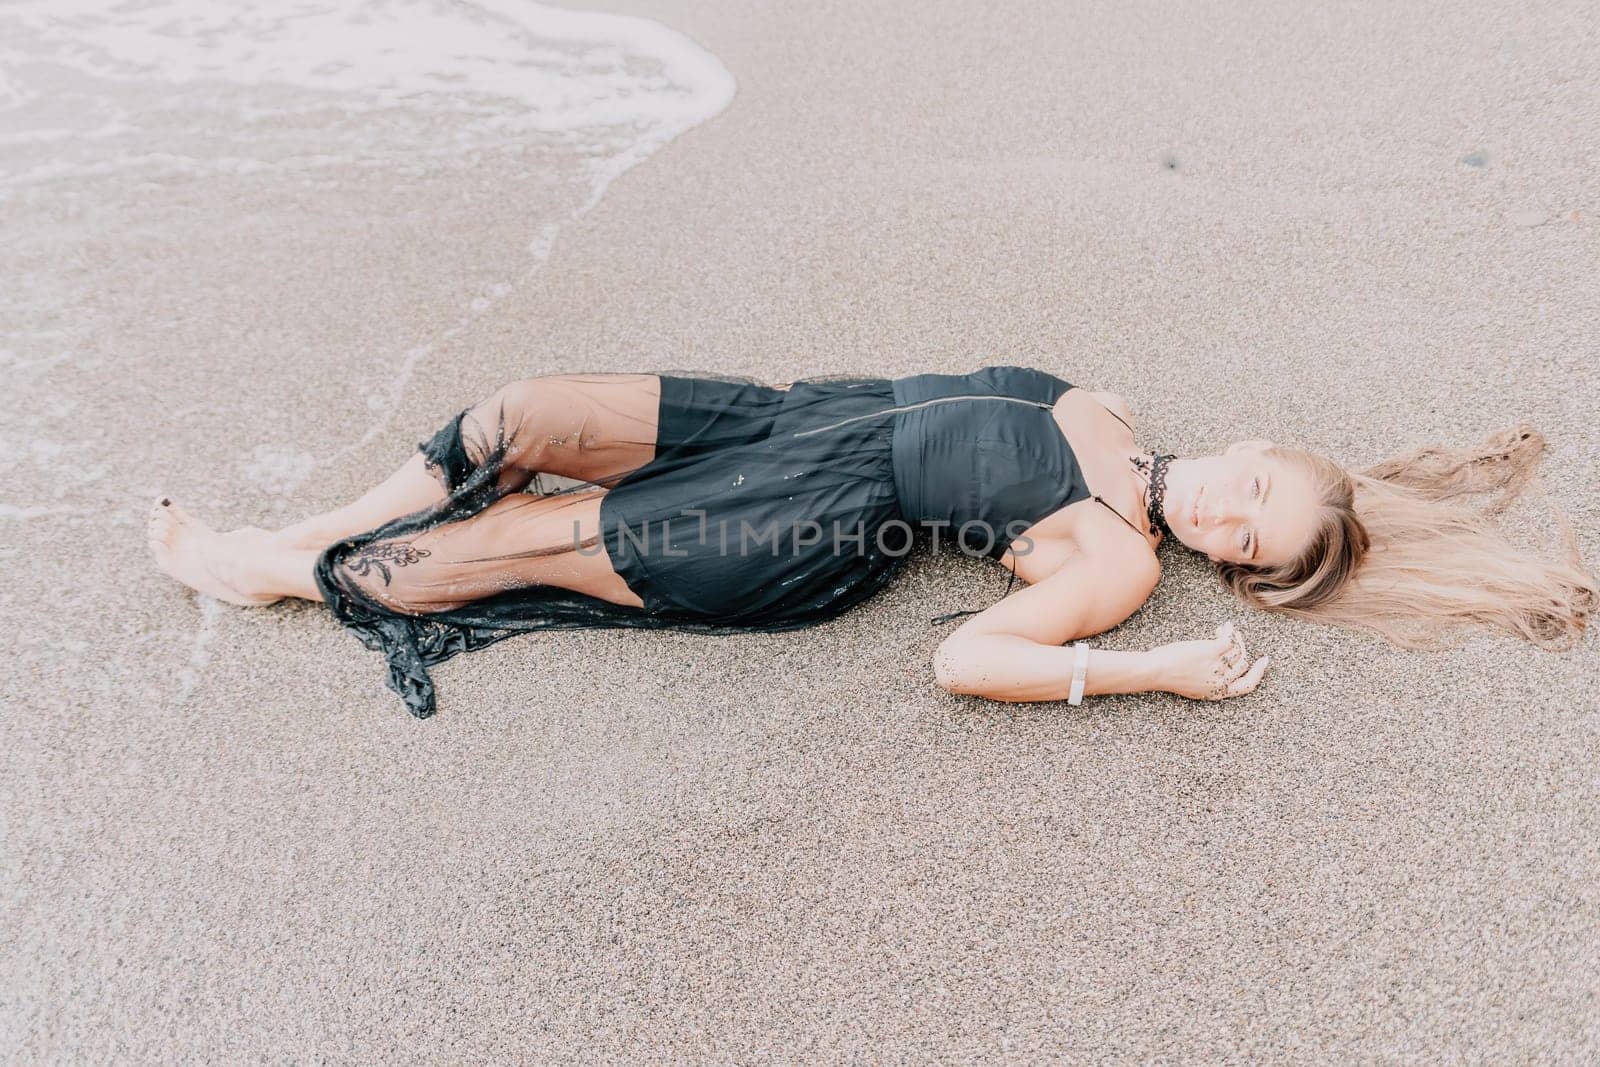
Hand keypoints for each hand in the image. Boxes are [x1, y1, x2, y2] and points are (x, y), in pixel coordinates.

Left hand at [1154, 621, 1269, 700]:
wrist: (1155, 671)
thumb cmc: (1167, 676)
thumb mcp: (1192, 686)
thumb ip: (1208, 681)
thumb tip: (1218, 666)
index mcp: (1217, 692)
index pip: (1247, 686)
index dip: (1258, 673)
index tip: (1264, 661)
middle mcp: (1220, 682)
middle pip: (1243, 664)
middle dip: (1243, 649)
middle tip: (1237, 638)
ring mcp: (1217, 667)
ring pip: (1238, 650)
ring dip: (1236, 638)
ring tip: (1227, 630)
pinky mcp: (1212, 652)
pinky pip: (1230, 639)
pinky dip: (1230, 631)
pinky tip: (1225, 626)